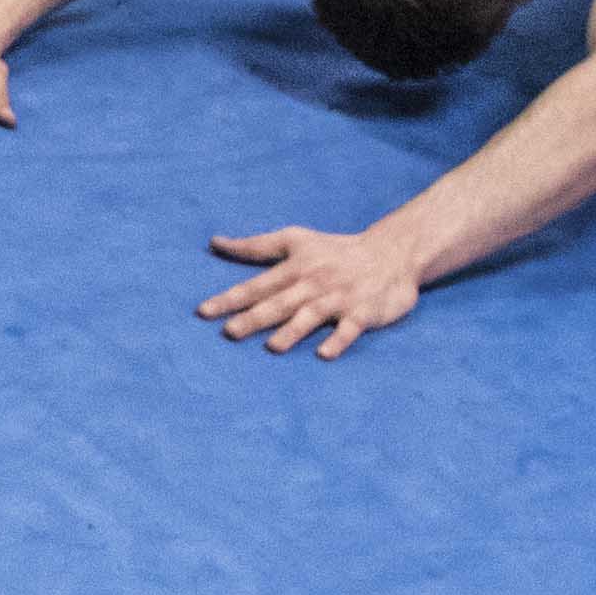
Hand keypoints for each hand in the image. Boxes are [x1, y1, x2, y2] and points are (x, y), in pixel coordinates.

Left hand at [199, 223, 425, 356]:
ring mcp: (339, 298)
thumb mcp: (295, 240)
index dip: (230, 298)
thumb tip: (215, 242)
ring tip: (272, 347)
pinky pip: (350, 329)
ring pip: (312, 315)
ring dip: (292, 331)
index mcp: (295, 268)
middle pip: (280, 302)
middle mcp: (314, 283)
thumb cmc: (335, 250)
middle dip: (255, 317)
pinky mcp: (364, 312)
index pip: (256, 285)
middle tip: (230, 332)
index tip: (203, 312)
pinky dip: (338, 340)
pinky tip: (324, 354)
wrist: (392, 253)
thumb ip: (255, 246)